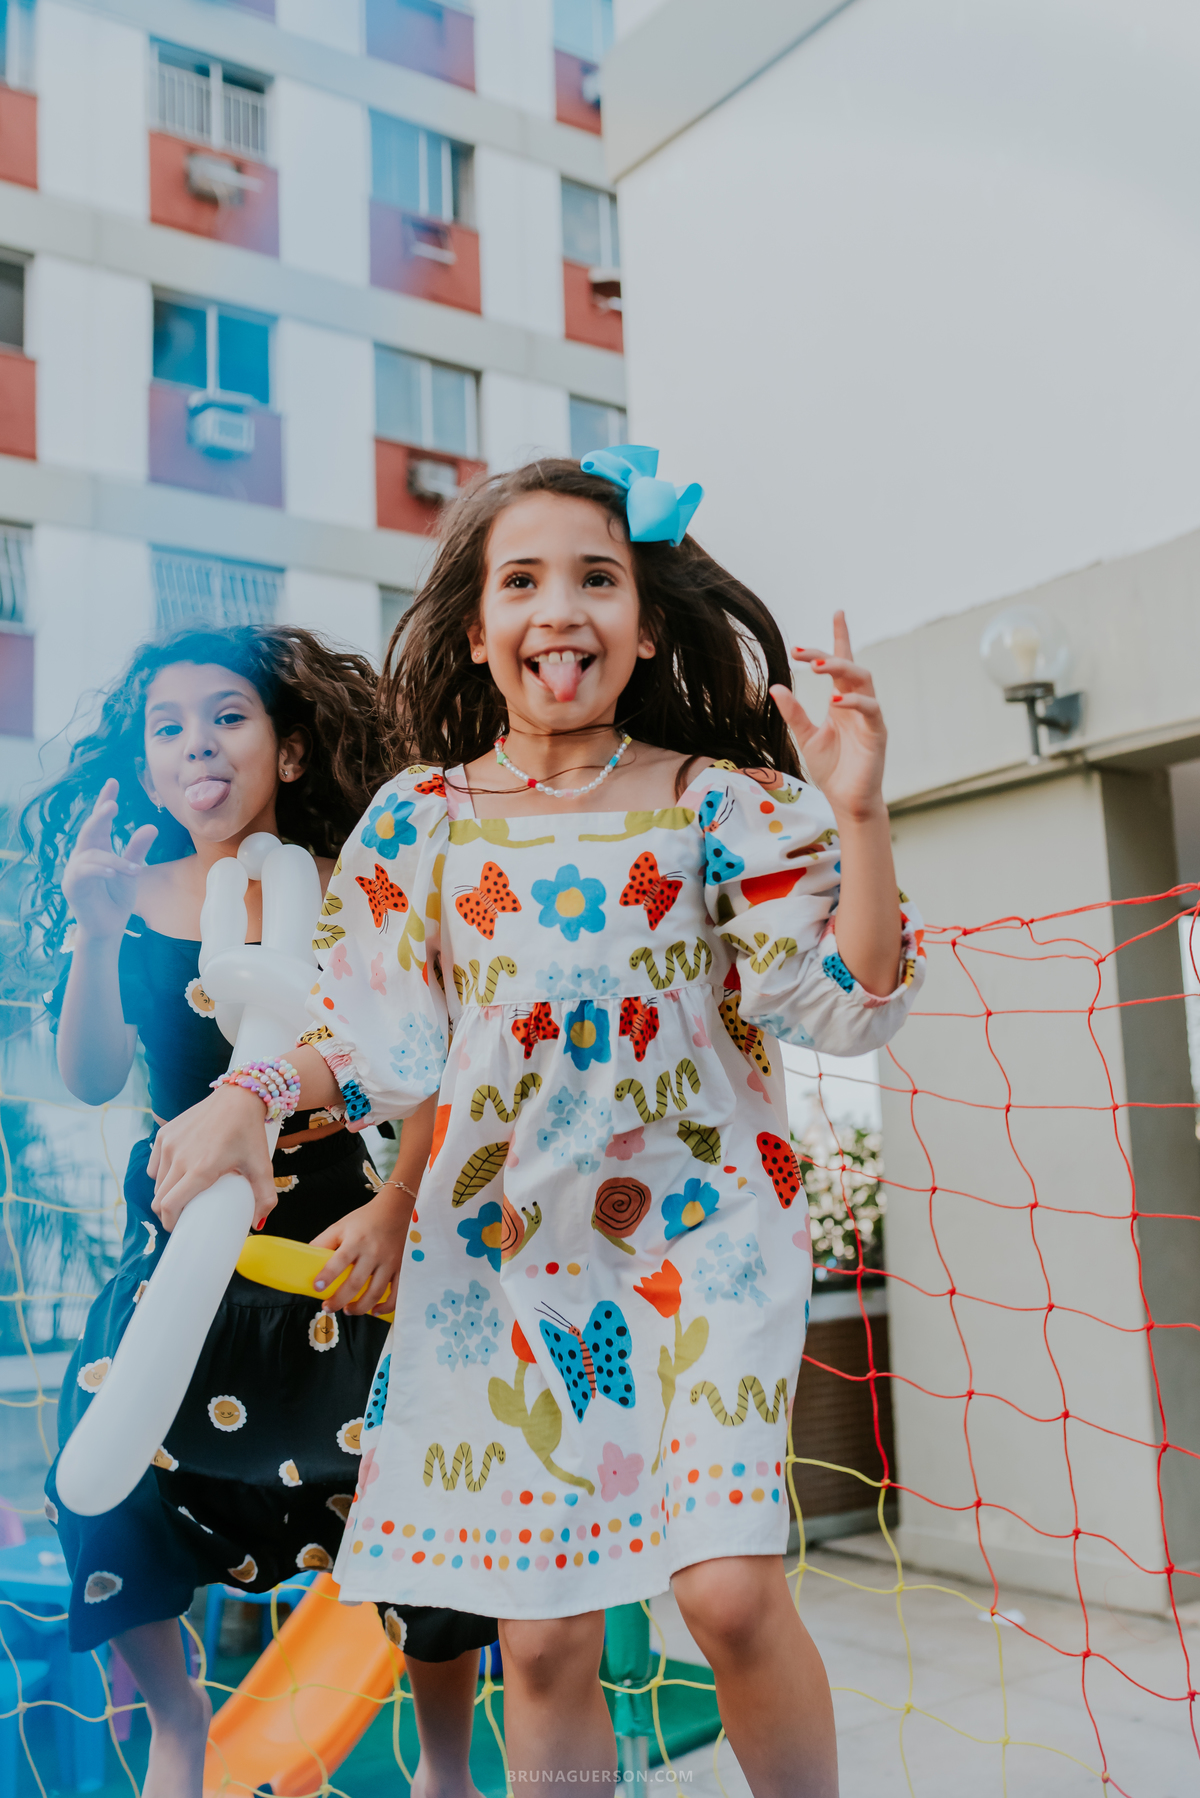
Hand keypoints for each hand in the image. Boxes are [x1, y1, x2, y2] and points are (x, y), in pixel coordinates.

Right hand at [62, 779, 156, 941]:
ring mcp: (75, 869)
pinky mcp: (72, 885)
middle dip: (100, 816)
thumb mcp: (131, 870)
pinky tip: (112, 871)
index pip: (100, 820)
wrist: (107, 927)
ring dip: (113, 859)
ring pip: (91, 854)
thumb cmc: (117, 897)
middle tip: (112, 804)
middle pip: (89, 830)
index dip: (104, 800)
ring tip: (134, 868)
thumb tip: (152, 826)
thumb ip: (138, 849)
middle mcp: (84, 854)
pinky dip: (98, 869)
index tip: (113, 782)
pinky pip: (84, 872)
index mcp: (98, 847)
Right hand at [148, 1084, 276, 1230]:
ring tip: (181, 1194)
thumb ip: (265, 1197)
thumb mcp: (262, 1166)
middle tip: (182, 1214)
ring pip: (157, 1182)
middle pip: (160, 1197)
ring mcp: (169, 1144)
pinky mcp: (164, 1133)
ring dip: (165, 1193)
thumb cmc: (249, 1132)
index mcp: (200, 1169)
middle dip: (167, 1212)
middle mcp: (179, 1157)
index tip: (178, 1228)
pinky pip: (154, 1164)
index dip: (170, 1222)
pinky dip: (161, 1174)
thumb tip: (258, 1222)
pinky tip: (175, 1174)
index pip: (170, 1205)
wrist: (238, 1098)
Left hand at [310, 1189, 409, 1317]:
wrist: (397, 1210)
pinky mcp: (402, 1268)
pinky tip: (375, 1311)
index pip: (340, 1260)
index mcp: (356, 1241)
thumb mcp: (341, 1225)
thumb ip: (324, 1241)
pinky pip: (397, 1293)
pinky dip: (386, 1306)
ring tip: (347, 1310)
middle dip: (339, 1300)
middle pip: (356, 1283)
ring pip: (375, 1292)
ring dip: (360, 1307)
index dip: (327, 1275)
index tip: (317, 1287)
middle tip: (328, 1307)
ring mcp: (390, 1262)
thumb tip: (306, 1258)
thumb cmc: (366, 1219)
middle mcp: (373, 1253)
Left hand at [770, 612, 886, 823]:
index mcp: (841, 702)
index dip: (840, 637)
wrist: (847, 801)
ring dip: (840, 669)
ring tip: (816, 667)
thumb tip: (776, 686)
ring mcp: (869, 717)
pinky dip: (854, 701)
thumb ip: (794, 713)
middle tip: (803, 653)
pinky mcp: (877, 733)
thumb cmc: (831, 770)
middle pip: (850, 666)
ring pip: (863, 680)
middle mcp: (856, 704)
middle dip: (829, 654)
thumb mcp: (805, 737)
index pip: (842, 662)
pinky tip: (835, 700)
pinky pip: (870, 708)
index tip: (836, 613)